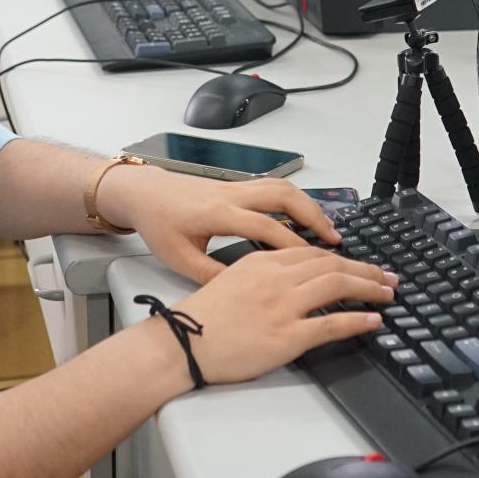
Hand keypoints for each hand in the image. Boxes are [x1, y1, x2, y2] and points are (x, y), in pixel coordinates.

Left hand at [97, 165, 341, 283]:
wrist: (143, 193)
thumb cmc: (159, 225)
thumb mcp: (179, 259)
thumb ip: (211, 274)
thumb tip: (242, 291)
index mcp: (217, 214)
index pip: (264, 226)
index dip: (292, 244)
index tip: (315, 260)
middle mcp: (231, 195)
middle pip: (282, 197)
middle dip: (312, 217)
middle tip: (335, 240)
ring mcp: (235, 187)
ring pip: (282, 187)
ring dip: (308, 206)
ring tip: (328, 229)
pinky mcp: (236, 186)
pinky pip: (273, 187)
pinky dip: (295, 200)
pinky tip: (305, 217)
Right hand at [166, 245, 395, 385]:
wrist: (183, 343)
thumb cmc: (202, 318)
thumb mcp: (233, 280)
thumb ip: (265, 274)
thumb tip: (294, 279)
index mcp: (263, 262)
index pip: (313, 253)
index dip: (342, 258)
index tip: (359, 265)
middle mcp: (277, 278)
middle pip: (333, 265)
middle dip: (365, 270)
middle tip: (386, 276)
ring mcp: (283, 307)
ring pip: (338, 286)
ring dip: (369, 288)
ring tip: (387, 293)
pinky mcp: (287, 337)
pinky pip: (332, 324)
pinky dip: (358, 320)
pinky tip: (373, 320)